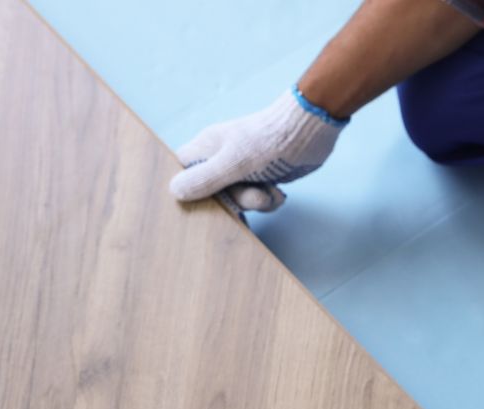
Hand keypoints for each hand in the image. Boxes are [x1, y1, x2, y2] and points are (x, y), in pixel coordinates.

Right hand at [168, 88, 344, 212]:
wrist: (310, 131)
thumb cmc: (269, 141)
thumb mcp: (233, 163)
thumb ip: (204, 178)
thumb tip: (173, 191)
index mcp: (206, 149)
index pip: (182, 171)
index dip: (186, 188)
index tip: (202, 201)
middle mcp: (221, 159)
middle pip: (211, 193)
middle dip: (233, 201)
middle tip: (252, 195)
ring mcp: (241, 169)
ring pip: (236, 199)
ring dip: (255, 202)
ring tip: (269, 192)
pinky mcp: (261, 177)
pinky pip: (256, 199)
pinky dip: (268, 201)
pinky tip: (278, 193)